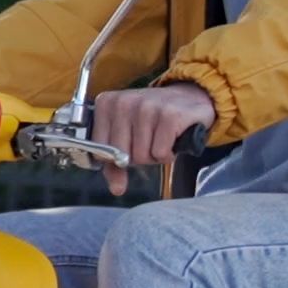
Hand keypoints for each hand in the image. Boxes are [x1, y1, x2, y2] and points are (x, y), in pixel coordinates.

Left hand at [90, 84, 218, 194]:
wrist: (188, 99)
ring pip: (142, 156)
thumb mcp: (127, 137)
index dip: (116, 158)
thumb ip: (114, 164)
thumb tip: (116, 188)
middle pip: (122, 156)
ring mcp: (147, 106)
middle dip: (138, 157)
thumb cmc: (152, 120)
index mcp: (106, 104)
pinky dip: (168, 153)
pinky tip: (172, 138)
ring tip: (161, 137)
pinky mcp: (170, 115)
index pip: (99, 152)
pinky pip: (160, 153)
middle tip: (148, 141)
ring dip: (155, 155)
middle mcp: (124, 102)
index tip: (129, 145)